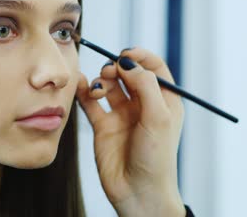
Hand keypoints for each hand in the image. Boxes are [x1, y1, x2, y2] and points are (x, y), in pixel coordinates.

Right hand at [76, 47, 185, 216]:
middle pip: (128, 73)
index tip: (126, 53)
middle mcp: (143, 105)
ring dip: (102, 80)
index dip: (140, 56)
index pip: (154, 67)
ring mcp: (122, 115)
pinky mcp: (103, 125)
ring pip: (109, 85)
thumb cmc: (156, 158)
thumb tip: (127, 62)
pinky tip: (82, 86)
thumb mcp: (158, 117)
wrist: (138, 192)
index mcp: (164, 101)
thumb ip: (144, 85)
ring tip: (99, 89)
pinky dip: (85, 90)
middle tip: (111, 72)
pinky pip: (91, 102)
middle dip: (118, 67)